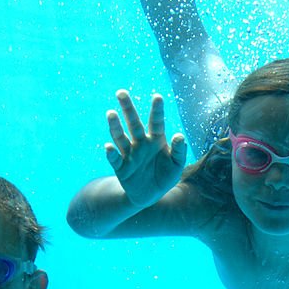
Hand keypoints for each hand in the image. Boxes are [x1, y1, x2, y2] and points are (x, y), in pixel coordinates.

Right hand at [105, 90, 187, 207]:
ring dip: (115, 127)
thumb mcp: (177, 165)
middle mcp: (141, 144)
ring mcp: (130, 155)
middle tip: (121, 92)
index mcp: (157, 140)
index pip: (156, 122)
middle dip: (128, 109)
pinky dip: (111, 153)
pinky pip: (115, 159)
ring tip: (111, 114)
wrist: (150, 196)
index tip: (157, 96)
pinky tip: (108, 147)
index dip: (157, 110)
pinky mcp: (121, 168)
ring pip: (121, 138)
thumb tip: (180, 136)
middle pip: (134, 124)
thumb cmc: (165, 176)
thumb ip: (179, 151)